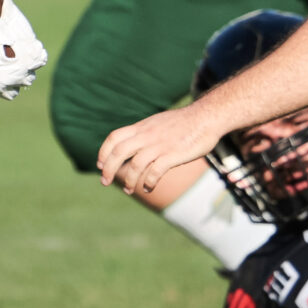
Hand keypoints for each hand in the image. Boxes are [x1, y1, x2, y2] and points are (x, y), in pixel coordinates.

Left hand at [0, 0, 47, 104]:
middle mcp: (4, 84)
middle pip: (10, 93)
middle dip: (6, 82)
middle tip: (1, 65)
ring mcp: (21, 72)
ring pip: (26, 79)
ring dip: (21, 69)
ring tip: (13, 54)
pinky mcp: (32, 57)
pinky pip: (38, 62)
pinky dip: (34, 56)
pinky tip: (25, 47)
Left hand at [96, 100, 216, 196]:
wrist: (207, 117)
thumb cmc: (184, 122)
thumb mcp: (158, 122)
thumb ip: (145, 132)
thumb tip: (134, 143)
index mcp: (142, 127)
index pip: (115, 137)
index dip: (103, 152)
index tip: (100, 164)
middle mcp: (148, 135)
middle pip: (119, 152)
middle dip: (108, 169)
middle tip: (104, 182)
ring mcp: (160, 145)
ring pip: (136, 165)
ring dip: (129, 180)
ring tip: (128, 190)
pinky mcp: (173, 155)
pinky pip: (155, 171)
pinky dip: (148, 182)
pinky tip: (148, 188)